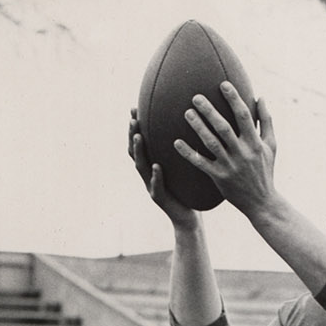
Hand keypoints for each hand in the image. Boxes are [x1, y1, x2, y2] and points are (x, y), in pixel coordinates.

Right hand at [127, 110, 199, 229]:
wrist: (188, 217)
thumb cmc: (188, 190)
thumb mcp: (184, 166)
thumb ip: (183, 148)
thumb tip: (193, 122)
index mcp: (152, 163)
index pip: (140, 142)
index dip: (135, 126)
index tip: (134, 108)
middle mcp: (148, 173)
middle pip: (134, 151)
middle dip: (132, 134)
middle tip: (133, 118)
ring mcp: (151, 186)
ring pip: (141, 166)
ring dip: (139, 150)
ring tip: (138, 136)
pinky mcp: (159, 199)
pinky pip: (156, 186)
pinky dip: (156, 176)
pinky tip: (157, 166)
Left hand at [175, 84, 276, 219]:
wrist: (262, 203)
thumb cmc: (265, 171)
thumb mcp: (271, 146)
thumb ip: (266, 121)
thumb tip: (260, 97)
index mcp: (255, 143)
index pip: (243, 116)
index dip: (234, 99)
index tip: (223, 84)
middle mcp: (242, 153)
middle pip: (223, 127)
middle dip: (209, 111)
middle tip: (195, 97)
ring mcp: (230, 166)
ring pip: (211, 143)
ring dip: (198, 127)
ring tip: (187, 113)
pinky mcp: (220, 178)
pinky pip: (201, 164)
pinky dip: (189, 153)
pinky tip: (176, 142)